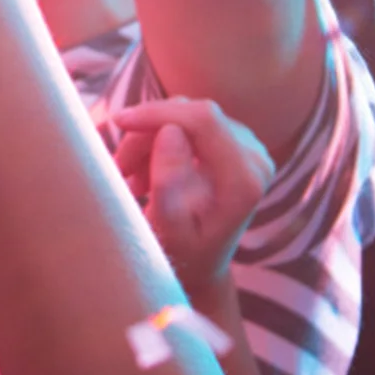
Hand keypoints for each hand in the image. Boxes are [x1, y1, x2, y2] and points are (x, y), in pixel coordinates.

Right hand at [112, 97, 273, 295]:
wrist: (202, 261)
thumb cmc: (184, 253)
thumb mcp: (168, 228)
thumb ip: (169, 184)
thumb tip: (170, 131)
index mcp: (244, 181)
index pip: (204, 120)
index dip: (158, 113)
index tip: (118, 122)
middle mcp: (255, 158)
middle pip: (192, 114)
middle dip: (147, 131)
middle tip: (120, 167)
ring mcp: (248, 146)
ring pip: (185, 114)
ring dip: (149, 138)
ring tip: (131, 177)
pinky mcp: (234, 140)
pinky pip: (189, 121)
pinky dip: (159, 138)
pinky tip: (146, 169)